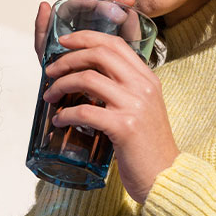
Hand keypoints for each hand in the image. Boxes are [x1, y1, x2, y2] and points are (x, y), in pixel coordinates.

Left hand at [38, 0, 174, 202]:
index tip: (64, 41)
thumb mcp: (142, 108)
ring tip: (50, 96)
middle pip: (99, 54)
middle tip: (50, 71)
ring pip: (88, 78)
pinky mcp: (124, 127)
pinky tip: (59, 121)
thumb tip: (91, 77)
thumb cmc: (147, 147)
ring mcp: (134, 105)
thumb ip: (123, 90)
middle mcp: (143, 86)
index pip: (115, 43)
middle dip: (68, 58)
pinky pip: (85, 112)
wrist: (165, 177)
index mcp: (147, 78)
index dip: (86, 37)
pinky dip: (66, 114)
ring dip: (61, 85)